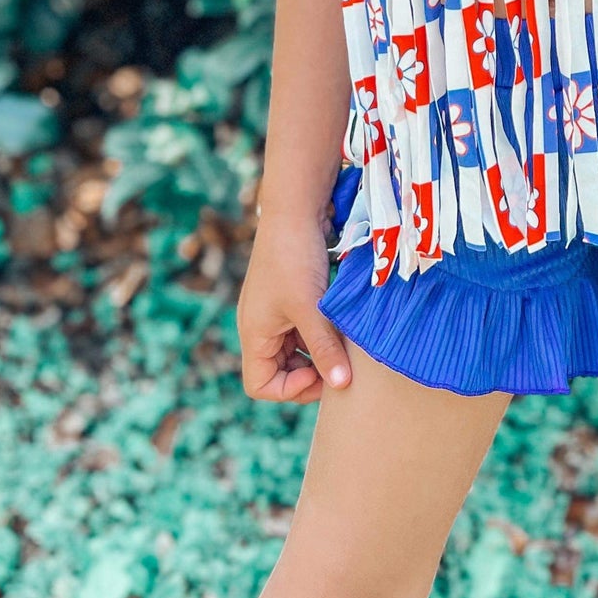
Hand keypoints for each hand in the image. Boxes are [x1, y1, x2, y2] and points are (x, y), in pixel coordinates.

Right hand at [237, 208, 352, 403]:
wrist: (295, 208)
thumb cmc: (294, 258)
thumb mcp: (310, 308)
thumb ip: (325, 348)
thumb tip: (343, 385)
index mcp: (254, 334)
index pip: (261, 385)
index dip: (290, 389)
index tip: (319, 372)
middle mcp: (260, 326)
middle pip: (280, 369)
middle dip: (310, 372)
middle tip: (341, 364)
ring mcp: (275, 310)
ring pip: (296, 348)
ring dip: (319, 350)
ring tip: (344, 343)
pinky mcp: (291, 295)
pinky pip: (303, 327)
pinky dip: (321, 330)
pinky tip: (342, 323)